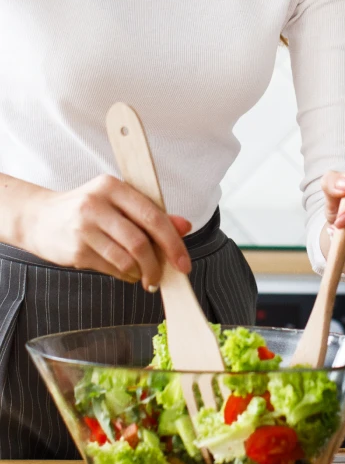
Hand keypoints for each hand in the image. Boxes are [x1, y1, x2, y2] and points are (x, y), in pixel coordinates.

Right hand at [22, 175, 191, 288]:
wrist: (39, 218)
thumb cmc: (88, 211)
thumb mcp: (119, 204)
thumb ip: (152, 214)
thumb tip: (185, 226)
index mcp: (113, 187)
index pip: (153, 216)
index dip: (173, 243)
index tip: (183, 262)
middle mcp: (96, 205)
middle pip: (140, 242)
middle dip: (158, 265)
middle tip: (164, 276)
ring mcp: (83, 228)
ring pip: (126, 260)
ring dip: (141, 272)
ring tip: (143, 274)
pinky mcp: (75, 250)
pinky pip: (112, 268)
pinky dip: (126, 275)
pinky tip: (125, 272)